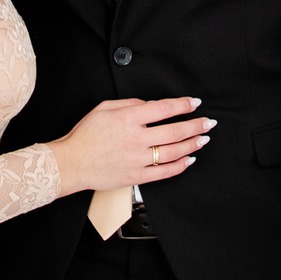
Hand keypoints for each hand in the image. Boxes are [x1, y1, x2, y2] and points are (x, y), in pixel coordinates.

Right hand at [52, 97, 211, 194]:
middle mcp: (136, 139)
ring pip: (173, 152)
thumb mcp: (104, 108)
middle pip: (175, 131)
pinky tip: (189, 159)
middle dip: (196, 125)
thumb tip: (150, 105)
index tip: (194, 103)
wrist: (72, 163)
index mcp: (128, 119)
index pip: (163, 109)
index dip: (183, 105)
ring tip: (203, 139)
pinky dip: (180, 166)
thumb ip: (130, 104)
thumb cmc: (85, 135)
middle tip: (208, 122)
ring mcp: (138, 159)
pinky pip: (164, 172)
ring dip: (192, 145)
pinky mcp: (137, 176)